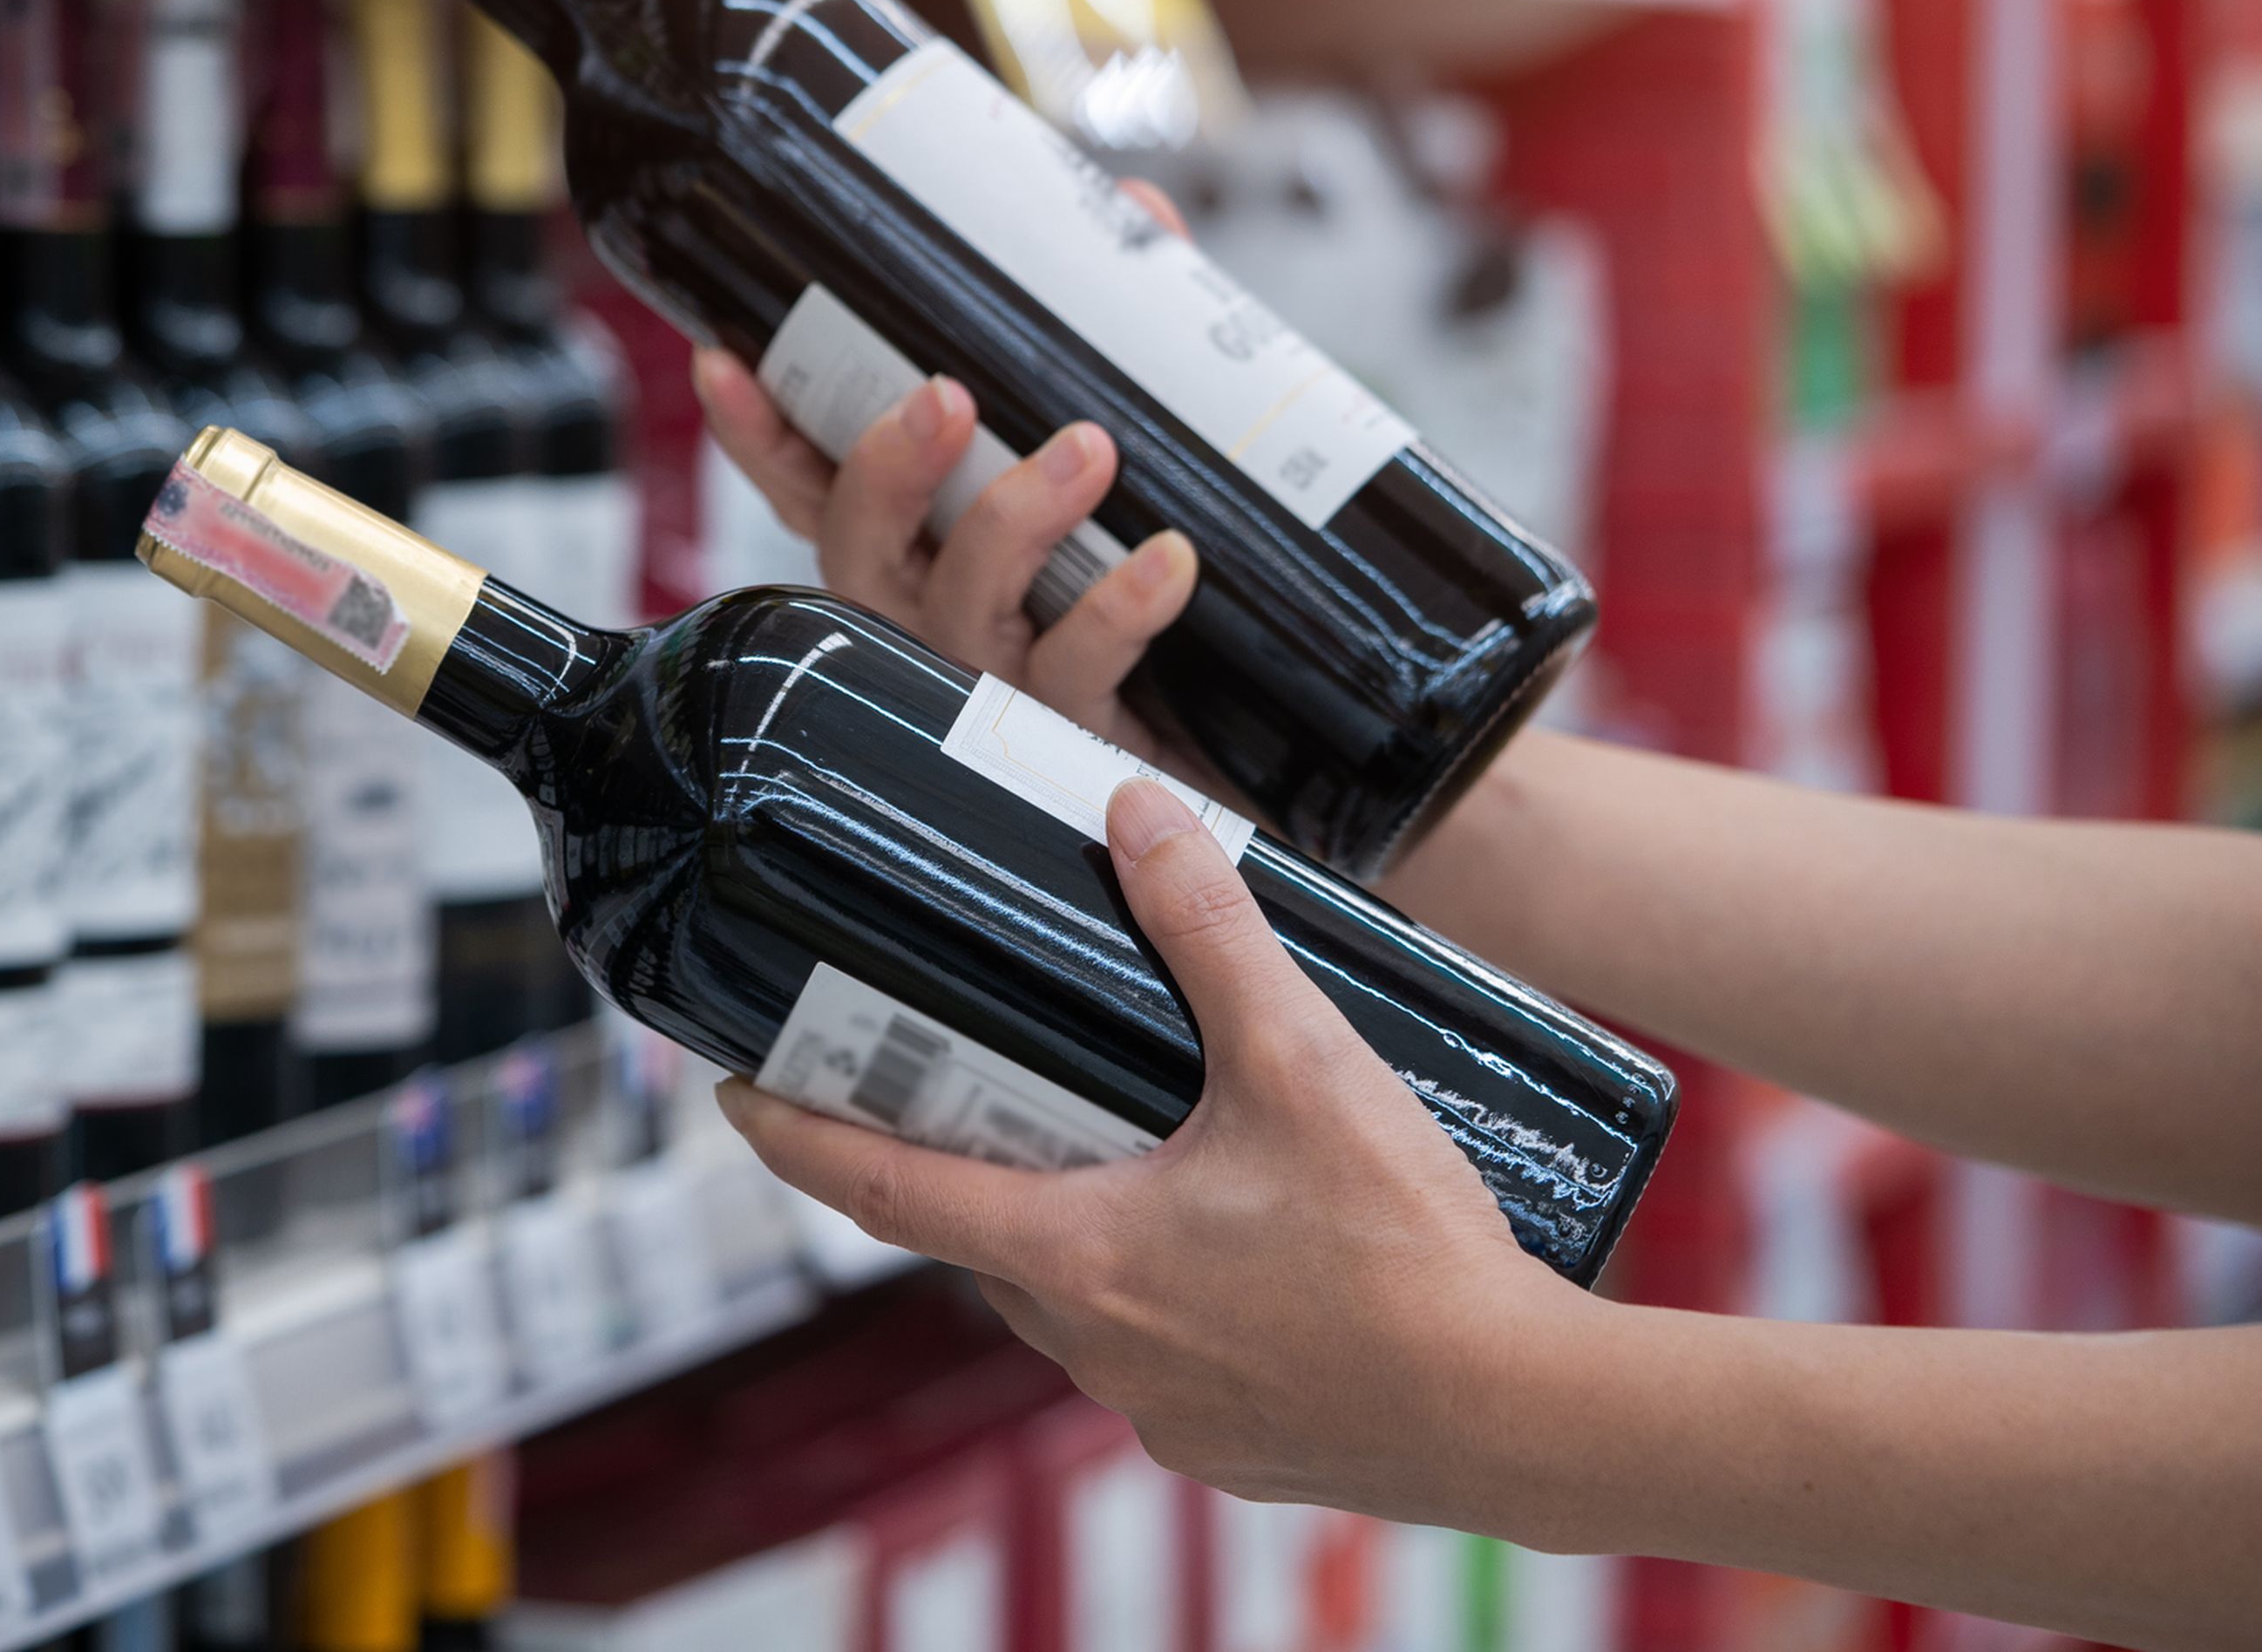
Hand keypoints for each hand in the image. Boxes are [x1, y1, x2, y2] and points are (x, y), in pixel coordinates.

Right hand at [691, 180, 1209, 777]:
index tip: (724, 358)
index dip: (759, 434)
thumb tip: (1138, 210)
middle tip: (945, 395)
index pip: (812, 490)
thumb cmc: (1152, 579)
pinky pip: (1082, 668)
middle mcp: (933, 618)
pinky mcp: (1078, 731)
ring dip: (1014, 519)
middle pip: (861, 550)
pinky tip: (1167, 560)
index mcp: (920, 551)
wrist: (1242, 740)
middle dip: (886, 468)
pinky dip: (1119, 607)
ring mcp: (998, 681)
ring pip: (964, 607)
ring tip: (1088, 449)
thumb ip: (1121, 340)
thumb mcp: (1127, 452)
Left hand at [717, 779, 1603, 1529]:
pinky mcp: (1227, 1448)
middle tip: (963, 1081)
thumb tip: (1137, 813)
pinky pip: (1154, 1359)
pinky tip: (1232, 1246)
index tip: (732, 1094)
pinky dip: (1159, 1296)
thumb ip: (1213, 933)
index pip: (885, 1188)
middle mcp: (1095, 1348)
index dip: (797, 1135)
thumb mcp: (1303, 1062)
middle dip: (960, 1163)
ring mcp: (1160, 1412)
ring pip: (1070, 1302)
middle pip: (980, 1240)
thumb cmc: (1411, 1254)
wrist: (1529, 1420)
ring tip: (1125, 1144)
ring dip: (1073, 1229)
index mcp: (1080, 1255)